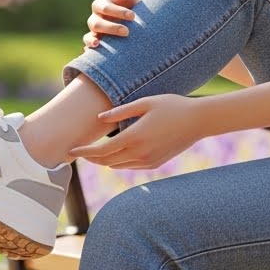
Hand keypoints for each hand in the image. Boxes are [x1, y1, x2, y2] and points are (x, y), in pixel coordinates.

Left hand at [68, 95, 204, 169]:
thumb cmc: (172, 106)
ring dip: (103, 161)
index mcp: (135, 136)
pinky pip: (130, 166)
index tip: (71, 151)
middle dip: (90, 158)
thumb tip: (99, 119)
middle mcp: (140, 153)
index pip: (102, 150)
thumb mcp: (145, 102)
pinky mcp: (155, 163)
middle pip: (106, 161)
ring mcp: (148, 160)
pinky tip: (113, 155)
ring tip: (92, 153)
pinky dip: (118, 162)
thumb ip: (120, 111)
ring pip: (117, 166)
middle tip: (77, 153)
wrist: (198, 121)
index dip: (84, 152)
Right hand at [83, 0, 140, 48]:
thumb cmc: (131, 6)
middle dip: (111, 28)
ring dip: (93, 39)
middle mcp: (94, 18)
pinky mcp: (96, 42)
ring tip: (98, 43)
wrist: (136, 22)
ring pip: (89, 36)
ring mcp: (93, 32)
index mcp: (100, 4)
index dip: (118, 12)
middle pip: (96, 23)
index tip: (133, 16)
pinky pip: (88, 46)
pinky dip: (90, 48)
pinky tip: (96, 52)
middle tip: (127, 32)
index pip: (105, 8)